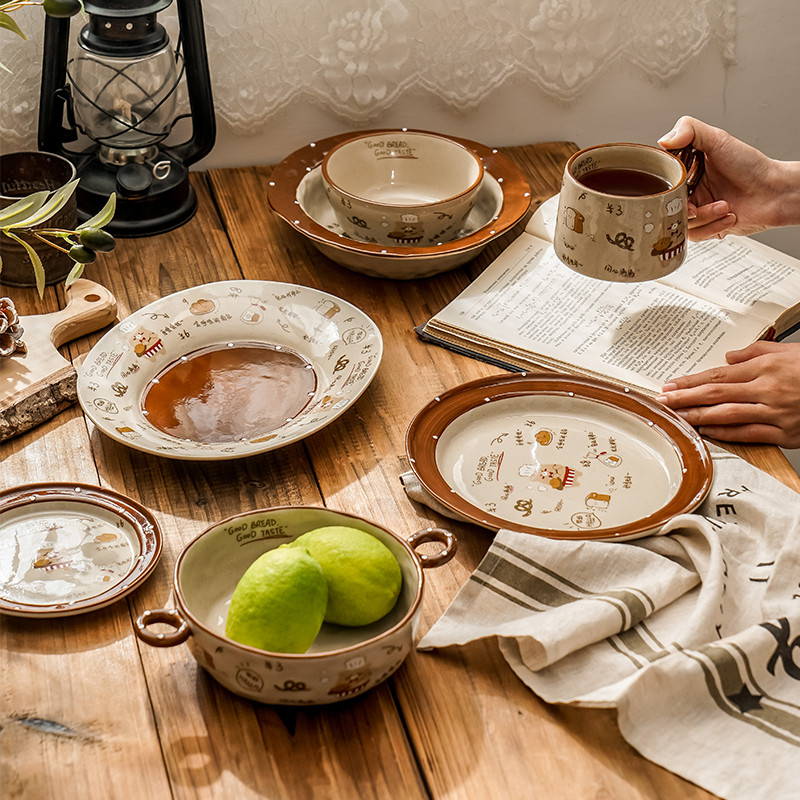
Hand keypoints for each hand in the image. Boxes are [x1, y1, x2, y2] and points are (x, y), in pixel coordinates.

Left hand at [656, 341, 799, 447]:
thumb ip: (755, 353)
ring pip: (727, 414)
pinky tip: (706, 432)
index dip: (690, 381)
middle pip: (716, 392)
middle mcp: (767, 389)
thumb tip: (728, 357)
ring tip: (676, 417)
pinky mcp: (784, 433)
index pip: (718, 374)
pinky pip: (748, 434)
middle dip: (685, 398)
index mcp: (766, 367)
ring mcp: (775, 412)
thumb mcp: (788, 351)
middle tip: (662, 401)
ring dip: (697, 416)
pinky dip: (724, 433)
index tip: (670, 385)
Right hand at [658, 116, 799, 240]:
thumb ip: (690, 129)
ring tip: (723, 204)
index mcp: (686, 171)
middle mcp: (690, 191)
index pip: (661, 181)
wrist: (774, 192)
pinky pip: (696, 236)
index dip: (663, 187)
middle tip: (695, 203)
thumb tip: (664, 140)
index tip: (673, 186)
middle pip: (666, 207)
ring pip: (681, 223)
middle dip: (682, 207)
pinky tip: (728, 215)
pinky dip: (713, 227)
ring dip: (705, 216)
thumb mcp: (719, 139)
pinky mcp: (707, 228)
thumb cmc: (752, 167)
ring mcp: (698, 210)